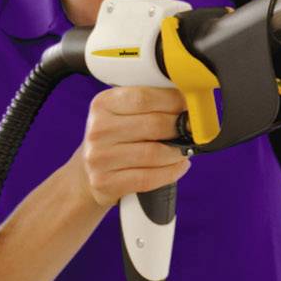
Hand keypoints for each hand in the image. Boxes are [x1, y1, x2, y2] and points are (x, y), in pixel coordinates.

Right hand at [78, 87, 189, 209]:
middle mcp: (98, 130)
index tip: (190, 106)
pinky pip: (148, 178)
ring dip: (178, 152)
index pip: (144, 98)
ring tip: (187, 150)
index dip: (174, 101)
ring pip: (154, 154)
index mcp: (103, 104)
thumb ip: (150, 103)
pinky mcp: (105, 183)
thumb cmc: (116, 138)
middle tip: (193, 129)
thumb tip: (189, 100)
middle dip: (180, 127)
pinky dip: (171, 172)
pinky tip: (179, 166)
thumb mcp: (123, 113)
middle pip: (153, 125)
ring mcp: (99, 158)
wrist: (87, 173)